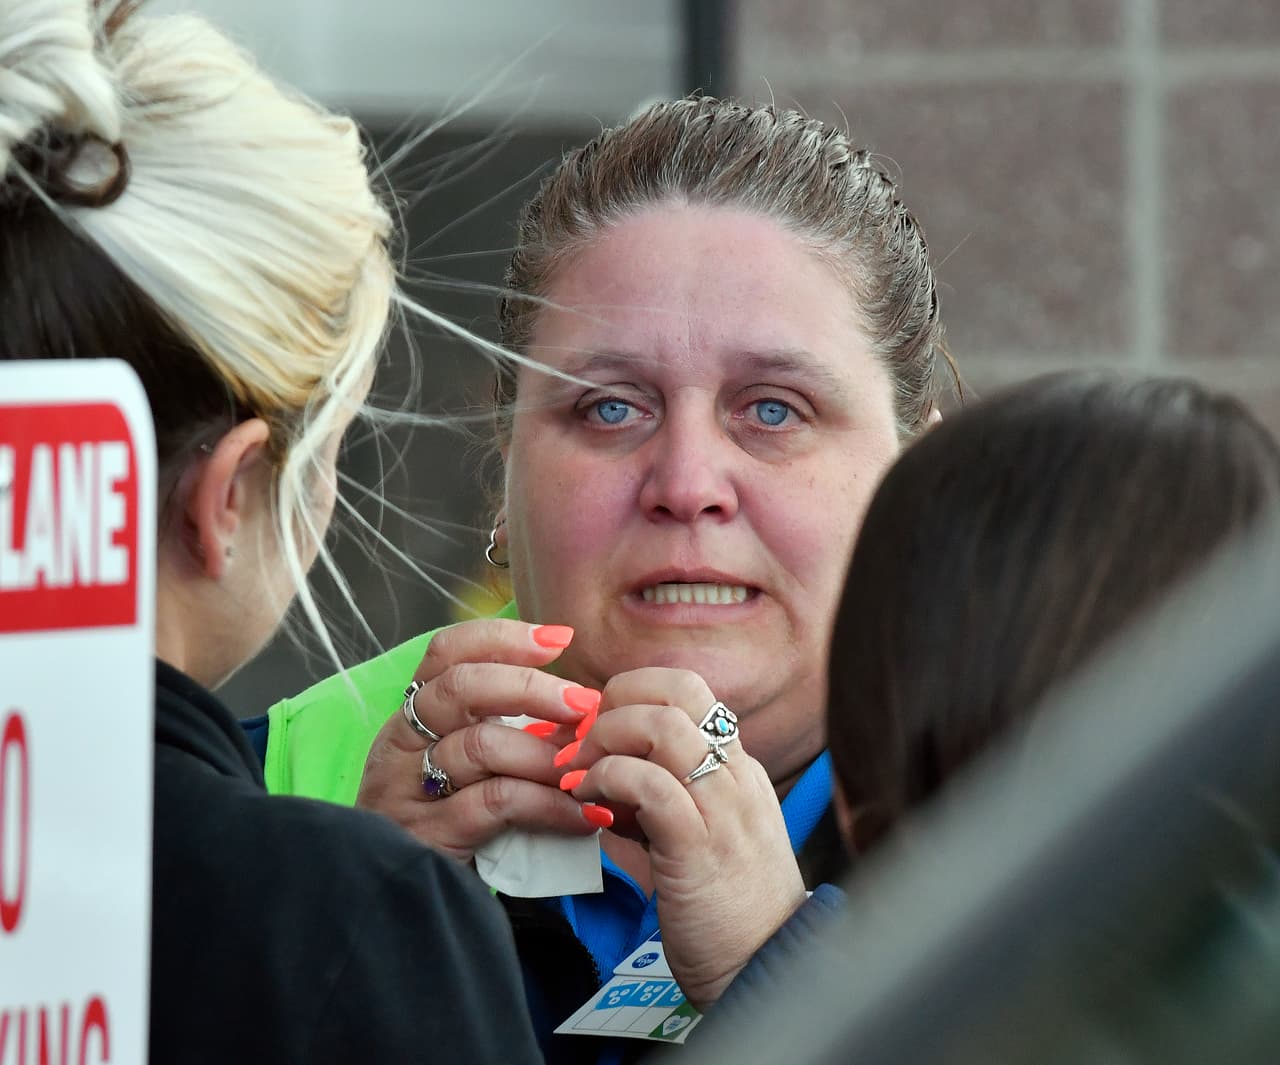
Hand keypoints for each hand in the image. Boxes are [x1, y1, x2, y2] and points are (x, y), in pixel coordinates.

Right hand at [355, 619, 603, 863]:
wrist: (398, 902)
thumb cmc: (447, 821)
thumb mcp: (461, 766)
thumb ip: (499, 728)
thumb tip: (577, 702)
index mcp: (410, 715)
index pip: (446, 652)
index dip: (502, 638)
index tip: (558, 639)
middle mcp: (399, 743)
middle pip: (462, 687)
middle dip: (532, 688)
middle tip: (584, 705)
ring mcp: (408, 789)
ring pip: (481, 745)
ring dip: (546, 752)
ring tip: (587, 765)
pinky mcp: (429, 835)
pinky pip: (497, 803)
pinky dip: (549, 804)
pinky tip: (582, 814)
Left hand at [557, 667, 806, 1007]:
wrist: (767, 970)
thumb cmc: (727, 911)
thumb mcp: (701, 837)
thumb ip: (662, 800)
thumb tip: (605, 776)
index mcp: (738, 768)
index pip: (688, 689)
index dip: (632, 692)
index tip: (597, 726)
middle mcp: (735, 775)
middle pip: (679, 689)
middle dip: (617, 699)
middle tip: (583, 740)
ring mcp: (722, 807)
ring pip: (663, 726)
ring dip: (606, 737)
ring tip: (580, 772)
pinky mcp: (698, 845)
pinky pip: (650, 784)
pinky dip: (608, 779)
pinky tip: (588, 803)